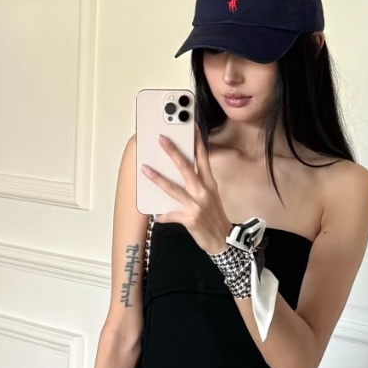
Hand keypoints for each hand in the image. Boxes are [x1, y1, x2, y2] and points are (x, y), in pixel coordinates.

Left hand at [143, 131, 231, 255]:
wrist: (223, 241)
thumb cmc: (214, 217)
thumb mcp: (210, 196)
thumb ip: (197, 184)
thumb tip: (178, 174)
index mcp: (209, 183)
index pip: (203, 158)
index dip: (198, 142)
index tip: (192, 127)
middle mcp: (203, 191)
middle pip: (186, 168)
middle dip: (173, 152)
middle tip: (161, 139)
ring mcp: (196, 205)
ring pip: (174, 188)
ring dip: (158, 178)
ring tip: (145, 169)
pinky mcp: (190, 219)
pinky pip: (171, 215)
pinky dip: (163, 215)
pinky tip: (156, 215)